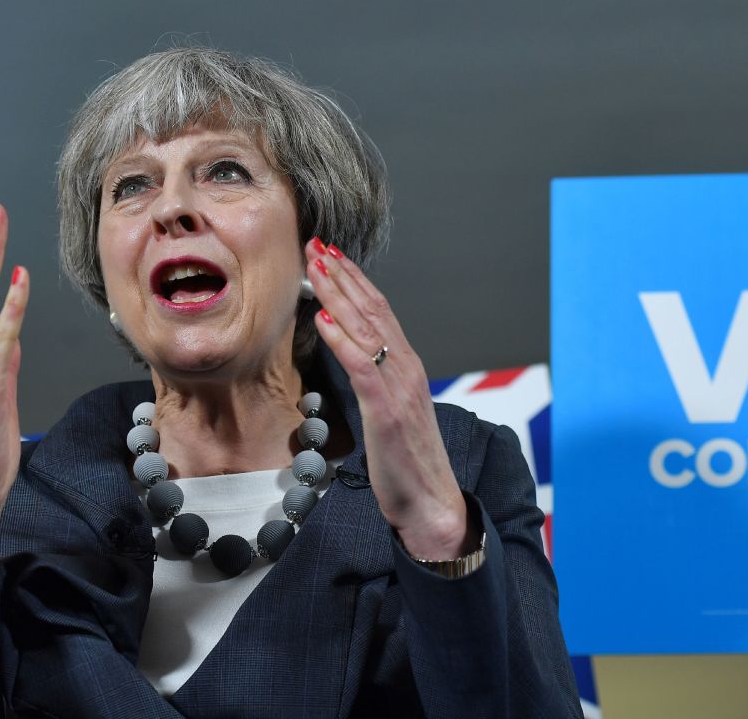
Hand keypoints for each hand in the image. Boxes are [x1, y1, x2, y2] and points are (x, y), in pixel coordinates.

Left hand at [304, 238, 470, 559]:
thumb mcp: (391, 414)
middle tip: (316, 244)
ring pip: (366, 329)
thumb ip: (378, 383)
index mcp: (406, 368)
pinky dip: (342, 338)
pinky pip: (361, 366)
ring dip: (338, 294)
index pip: (379, 312)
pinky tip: (323, 317)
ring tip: (315, 266)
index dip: (354, 281)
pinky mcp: (387, 411)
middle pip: (372, 310)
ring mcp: (398, 387)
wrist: (432, 503)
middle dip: (342, 275)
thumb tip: (358, 362)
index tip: (330, 256)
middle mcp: (406, 368)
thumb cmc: (408, 464)